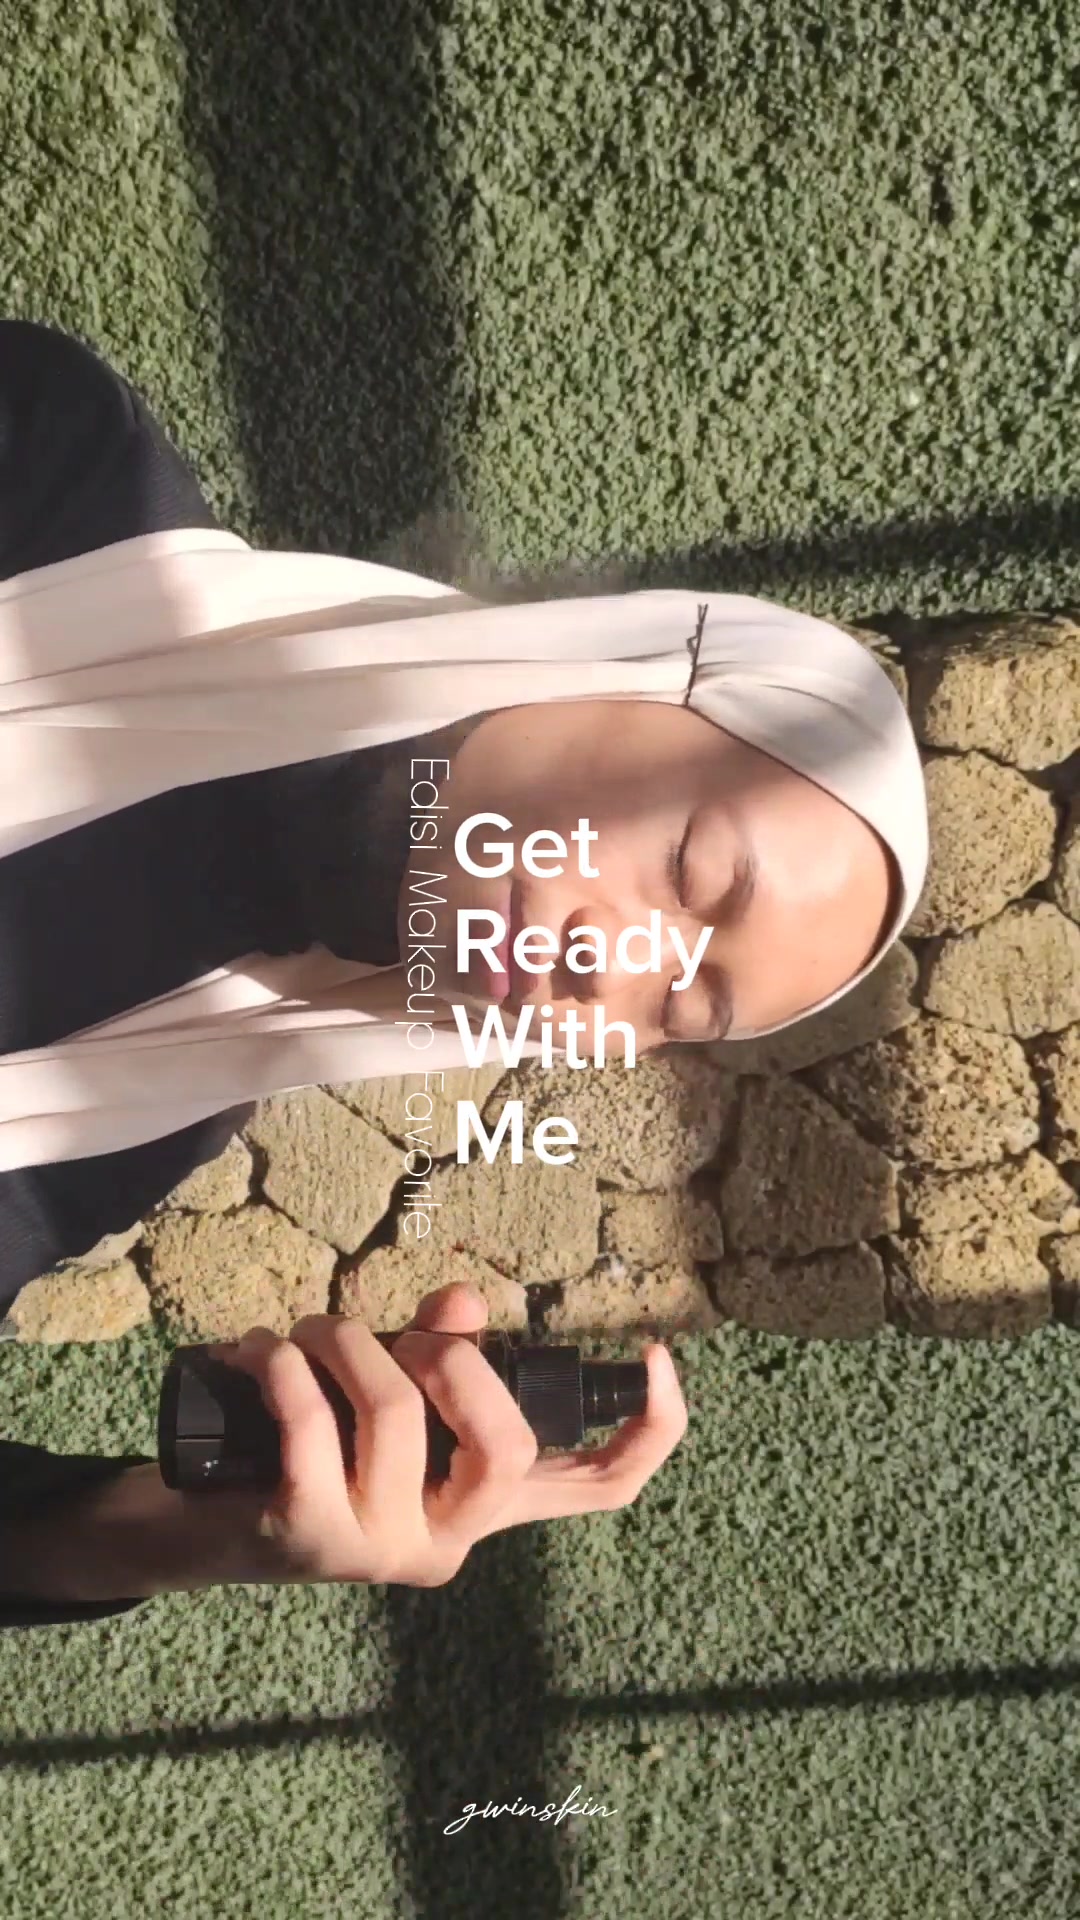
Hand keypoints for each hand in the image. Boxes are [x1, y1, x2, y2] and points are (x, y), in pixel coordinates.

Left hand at [200, 1281, 687, 1590]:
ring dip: (343, 1340)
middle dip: (452, 1362)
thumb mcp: (382, 1399)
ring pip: (397, 1413)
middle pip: (506, 1447)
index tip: (655, 1356)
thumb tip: (462, 1302)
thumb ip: (434, 1350)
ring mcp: (379, 1546)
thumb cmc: (303, 1449)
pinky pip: (311, 1426)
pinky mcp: (305, 1534)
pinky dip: (285, 1366)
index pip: (601, 1487)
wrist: (192, 1529)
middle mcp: (447, 1540)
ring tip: (304, 1333)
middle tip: (398, 1342)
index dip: (650, 1428)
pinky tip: (260, 1351)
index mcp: (483, 1505)